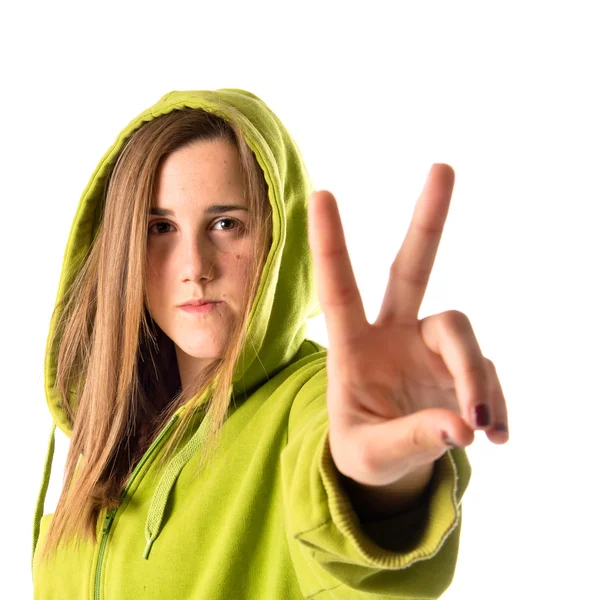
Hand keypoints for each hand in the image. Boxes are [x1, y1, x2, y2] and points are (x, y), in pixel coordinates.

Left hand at [307, 164, 508, 487]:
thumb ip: (411, 440)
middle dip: (426, 220)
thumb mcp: (371, 455)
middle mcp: (393, 335)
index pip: (339, 290)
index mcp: (353, 349)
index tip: (320, 194)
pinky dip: (495, 404)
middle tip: (442, 167)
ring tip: (481, 427)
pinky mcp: (460, 366)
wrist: (391, 465)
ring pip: (462, 334)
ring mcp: (429, 347)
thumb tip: (463, 425)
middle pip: (412, 268)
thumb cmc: (365, 452)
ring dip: (476, 377)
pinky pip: (487, 374)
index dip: (331, 245)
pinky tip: (496, 435)